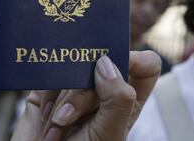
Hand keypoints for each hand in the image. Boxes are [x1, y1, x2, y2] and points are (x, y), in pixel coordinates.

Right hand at [12, 50, 160, 140]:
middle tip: (69, 116)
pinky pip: (52, 73)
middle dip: (82, 93)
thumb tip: (105, 63)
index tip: (110, 73)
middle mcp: (107, 90)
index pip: (147, 65)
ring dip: (62, 101)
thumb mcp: (108, 133)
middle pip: (104, 64)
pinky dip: (47, 97)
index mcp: (129, 100)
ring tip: (58, 126)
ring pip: (76, 68)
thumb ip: (117, 98)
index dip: (135, 60)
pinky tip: (46, 119)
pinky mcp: (53, 88)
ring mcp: (78, 87)